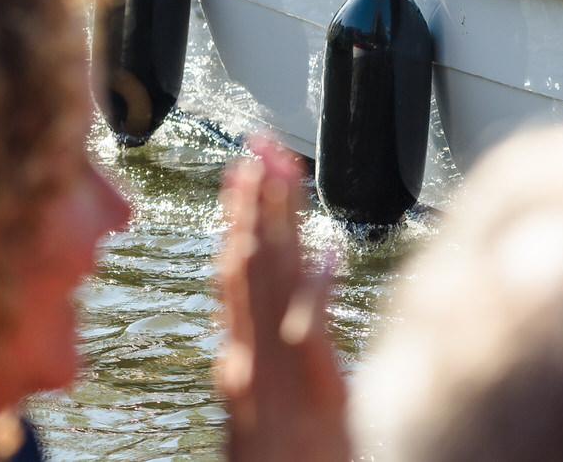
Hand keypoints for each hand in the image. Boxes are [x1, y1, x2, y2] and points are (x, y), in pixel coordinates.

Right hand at [216, 136, 348, 461]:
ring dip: (275, 223)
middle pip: (247, 265)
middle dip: (253, 201)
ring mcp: (277, 377)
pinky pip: (311, 332)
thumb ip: (261, 370)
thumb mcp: (265, 415)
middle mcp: (249, 361)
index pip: (236, 273)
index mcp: (240, 361)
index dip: (240, 219)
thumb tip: (252, 340)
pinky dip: (316, 289)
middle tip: (259, 147)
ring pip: (271, 284)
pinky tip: (327, 252)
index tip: (246, 171)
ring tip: (281, 172)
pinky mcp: (316, 396)